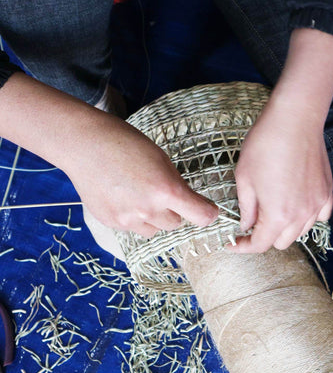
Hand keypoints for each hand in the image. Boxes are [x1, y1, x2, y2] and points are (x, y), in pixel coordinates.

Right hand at [67, 114, 217, 238]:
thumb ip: (175, 184)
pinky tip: (123, 197)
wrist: (84, 144)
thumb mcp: (160, 159)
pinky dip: (134, 218)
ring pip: (155, 230)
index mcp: (166, 189)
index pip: (201, 216)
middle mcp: (148, 210)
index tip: (207, 209)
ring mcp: (128, 219)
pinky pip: (133, 228)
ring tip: (139, 195)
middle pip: (176, 224)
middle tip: (162, 193)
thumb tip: (186, 202)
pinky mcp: (111, 223)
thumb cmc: (125, 143)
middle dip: (175, 211)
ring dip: (155, 218)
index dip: (208, 213)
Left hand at [229, 28, 332, 252]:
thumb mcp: (244, 178)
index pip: (260, 244)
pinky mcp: (327, 192)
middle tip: (251, 222)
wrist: (294, 120)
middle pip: (281, 242)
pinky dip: (305, 218)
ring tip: (272, 211)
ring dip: (283, 229)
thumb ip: (246, 208)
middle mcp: (301, 215)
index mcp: (278, 215)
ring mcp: (318, 204)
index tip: (234, 243)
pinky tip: (295, 205)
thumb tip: (246, 225)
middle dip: (263, 237)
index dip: (244, 247)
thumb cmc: (264, 145)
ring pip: (300, 232)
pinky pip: (319, 217)